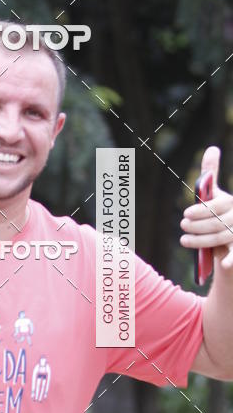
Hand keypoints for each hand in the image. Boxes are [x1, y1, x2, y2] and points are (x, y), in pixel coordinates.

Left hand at [180, 145, 232, 271]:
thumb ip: (212, 175)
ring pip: (220, 237)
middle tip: (183, 227)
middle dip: (198, 226)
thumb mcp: (216, 196)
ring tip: (184, 240)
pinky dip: (231, 259)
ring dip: (200, 240)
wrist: (230, 245)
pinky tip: (223, 264)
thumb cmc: (220, 215)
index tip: (186, 215)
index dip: (202, 211)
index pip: (219, 206)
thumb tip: (212, 148)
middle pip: (218, 222)